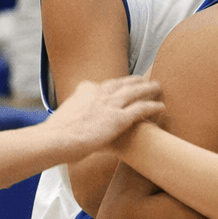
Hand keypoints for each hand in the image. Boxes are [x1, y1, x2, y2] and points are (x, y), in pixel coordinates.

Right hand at [44, 76, 165, 159]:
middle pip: (121, 83)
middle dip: (133, 80)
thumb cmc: (56, 135)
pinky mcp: (118, 119)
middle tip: (144, 79)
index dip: (110, 86)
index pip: (99, 85)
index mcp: (84, 92)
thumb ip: (71, 119)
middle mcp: (99, 95)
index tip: (115, 86)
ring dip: (147, 88)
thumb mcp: (62, 119)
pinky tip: (162, 106)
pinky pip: (141, 109)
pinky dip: (152, 107)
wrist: (56, 139)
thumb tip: (67, 127)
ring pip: (134, 92)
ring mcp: (110, 105)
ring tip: (157, 86)